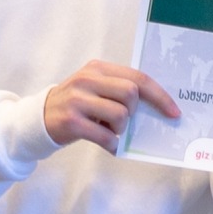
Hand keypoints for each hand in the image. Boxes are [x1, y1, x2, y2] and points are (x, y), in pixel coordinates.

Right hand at [43, 59, 178, 149]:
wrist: (39, 118)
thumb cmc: (77, 104)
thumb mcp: (95, 88)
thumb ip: (119, 89)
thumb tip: (156, 107)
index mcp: (98, 69)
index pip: (138, 78)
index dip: (160, 96)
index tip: (173, 112)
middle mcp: (87, 80)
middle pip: (131, 94)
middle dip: (134, 112)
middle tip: (122, 120)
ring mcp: (78, 100)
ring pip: (120, 115)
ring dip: (121, 129)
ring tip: (110, 130)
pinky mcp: (71, 121)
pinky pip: (105, 136)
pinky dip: (112, 144)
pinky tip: (108, 145)